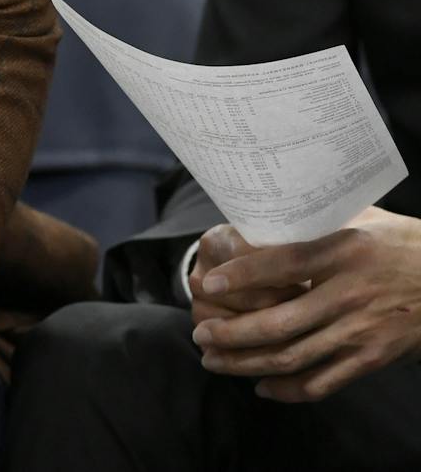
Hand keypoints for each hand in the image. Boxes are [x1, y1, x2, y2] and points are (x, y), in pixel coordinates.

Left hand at [191, 208, 420, 401]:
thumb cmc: (400, 241)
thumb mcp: (360, 218)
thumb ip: (313, 219)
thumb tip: (260, 212)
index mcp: (343, 251)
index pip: (283, 264)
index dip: (243, 275)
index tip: (209, 283)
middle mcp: (350, 293)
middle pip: (280, 322)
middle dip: (232, 333)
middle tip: (200, 334)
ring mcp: (362, 329)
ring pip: (294, 356)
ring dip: (248, 363)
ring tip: (215, 360)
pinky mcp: (374, 356)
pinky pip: (325, 381)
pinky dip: (289, 389)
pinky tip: (262, 386)